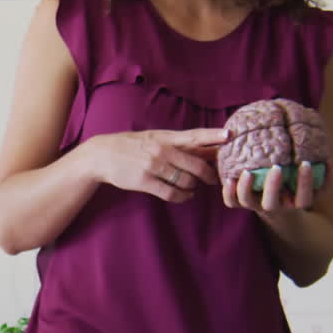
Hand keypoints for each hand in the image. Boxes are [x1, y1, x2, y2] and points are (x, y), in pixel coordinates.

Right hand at [88, 127, 228, 202]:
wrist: (103, 155)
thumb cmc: (133, 146)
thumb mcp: (155, 138)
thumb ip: (179, 143)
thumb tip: (207, 147)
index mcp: (165, 137)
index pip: (194, 135)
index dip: (212, 136)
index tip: (229, 135)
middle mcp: (161, 150)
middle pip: (195, 164)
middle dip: (209, 174)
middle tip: (215, 179)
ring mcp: (153, 166)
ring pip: (185, 181)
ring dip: (193, 187)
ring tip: (193, 187)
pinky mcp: (144, 182)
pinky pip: (171, 193)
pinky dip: (182, 197)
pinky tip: (185, 196)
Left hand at [222, 162, 315, 215]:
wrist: (278, 210)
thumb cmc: (298, 191)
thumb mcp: (315, 187)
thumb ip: (326, 177)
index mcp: (293, 204)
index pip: (303, 198)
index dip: (305, 183)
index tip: (306, 164)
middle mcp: (274, 207)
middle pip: (271, 203)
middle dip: (273, 186)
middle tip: (277, 167)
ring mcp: (256, 205)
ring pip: (247, 202)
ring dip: (246, 188)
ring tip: (247, 172)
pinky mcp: (241, 202)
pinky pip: (231, 202)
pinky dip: (228, 192)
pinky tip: (229, 176)